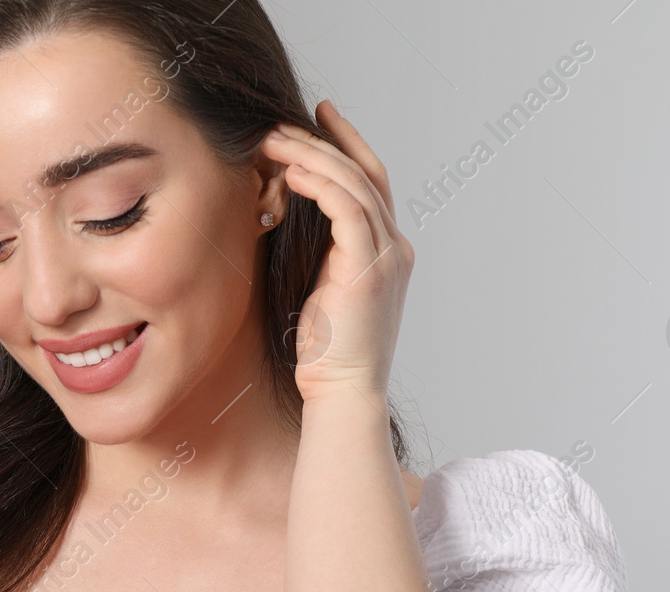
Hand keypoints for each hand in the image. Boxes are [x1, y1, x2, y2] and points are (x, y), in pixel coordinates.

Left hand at [263, 99, 413, 403]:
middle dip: (325, 141)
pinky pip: (347, 208)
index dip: (346, 146)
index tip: (318, 119)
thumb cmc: (324, 354)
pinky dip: (319, 184)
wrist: (343, 393)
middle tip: (283, 122)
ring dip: (312, 156)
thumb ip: (316, 253)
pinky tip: (290, 173)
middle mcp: (394, 248)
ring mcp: (387, 257)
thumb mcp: (319, 291)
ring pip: (356, 184)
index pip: (371, 184)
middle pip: (366, 173)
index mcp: (387, 253)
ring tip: (274, 141)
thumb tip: (281, 218)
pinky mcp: (369, 268)